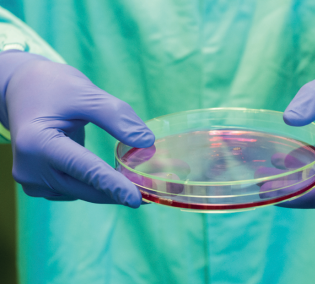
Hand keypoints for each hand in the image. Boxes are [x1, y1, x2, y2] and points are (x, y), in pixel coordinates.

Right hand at [0, 50, 154, 207]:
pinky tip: (111, 178)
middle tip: (151, 193)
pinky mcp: (38, 183)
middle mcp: (29, 168)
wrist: (21, 91)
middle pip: (83, 187)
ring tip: (135, 182)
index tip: (137, 199)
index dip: (112, 185)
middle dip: (117, 192)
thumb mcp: (85, 93)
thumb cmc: (53, 87)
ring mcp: (31, 179)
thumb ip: (116, 117)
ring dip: (107, 190)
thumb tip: (147, 143)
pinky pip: (73, 189)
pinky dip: (94, 185)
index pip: (83, 168)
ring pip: (80, 191)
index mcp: (37, 142)